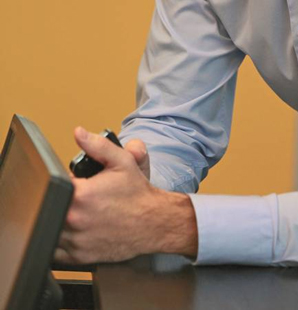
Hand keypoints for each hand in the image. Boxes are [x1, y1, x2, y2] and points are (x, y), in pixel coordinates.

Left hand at [55, 127, 197, 264]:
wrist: (153, 222)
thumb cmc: (137, 194)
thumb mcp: (121, 161)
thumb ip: (97, 145)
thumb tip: (79, 133)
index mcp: (81, 195)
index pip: (54, 185)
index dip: (63, 181)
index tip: (75, 182)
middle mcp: (75, 220)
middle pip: (51, 207)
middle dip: (61, 199)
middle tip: (79, 197)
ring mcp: (76, 241)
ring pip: (51, 229)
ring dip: (59, 219)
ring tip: (79, 212)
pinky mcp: (80, 257)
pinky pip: (57, 251)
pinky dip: (61, 241)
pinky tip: (77, 229)